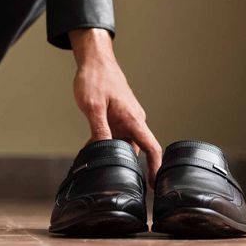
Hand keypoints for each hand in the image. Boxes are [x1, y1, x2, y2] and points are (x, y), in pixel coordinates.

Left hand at [69, 28, 161, 186]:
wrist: (95, 61)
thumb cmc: (96, 79)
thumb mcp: (93, 107)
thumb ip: (99, 130)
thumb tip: (103, 151)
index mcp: (133, 119)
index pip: (152, 147)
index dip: (156, 167)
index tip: (155, 184)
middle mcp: (133, 121)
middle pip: (135, 150)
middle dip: (125, 166)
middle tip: (112, 181)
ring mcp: (125, 120)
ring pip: (122, 144)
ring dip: (111, 154)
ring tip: (96, 167)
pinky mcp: (116, 118)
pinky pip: (113, 137)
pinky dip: (104, 144)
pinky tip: (90, 152)